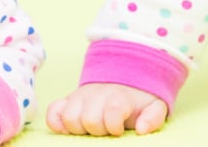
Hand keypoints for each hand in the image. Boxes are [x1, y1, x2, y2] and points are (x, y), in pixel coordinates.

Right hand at [45, 82, 168, 135]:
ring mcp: (80, 97)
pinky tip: (68, 129)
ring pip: (69, 117)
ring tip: (92, 129)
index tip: (120, 130)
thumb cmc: (138, 100)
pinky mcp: (68, 100)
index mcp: (118, 97)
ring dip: (80, 128)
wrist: (125, 76)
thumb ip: (153, 117)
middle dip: (99, 130)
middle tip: (107, 129)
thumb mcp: (154, 106)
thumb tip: (142, 130)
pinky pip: (53, 111)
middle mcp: (96, 94)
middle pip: (89, 119)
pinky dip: (56, 122)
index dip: (114, 125)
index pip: (112, 111)